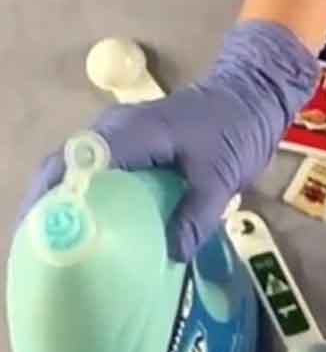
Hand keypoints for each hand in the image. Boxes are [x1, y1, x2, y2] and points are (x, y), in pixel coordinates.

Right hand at [17, 20, 317, 259]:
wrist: (251, 96)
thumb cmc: (236, 129)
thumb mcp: (221, 176)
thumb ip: (196, 216)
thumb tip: (171, 255)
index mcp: (129, 133)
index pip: (77, 165)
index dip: (58, 200)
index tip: (52, 236)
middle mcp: (112, 132)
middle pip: (66, 168)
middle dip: (52, 207)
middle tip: (48, 250)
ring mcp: (118, 137)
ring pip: (79, 171)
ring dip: (68, 204)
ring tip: (62, 247)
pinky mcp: (130, 148)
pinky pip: (100, 174)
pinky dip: (92, 200)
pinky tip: (95, 231)